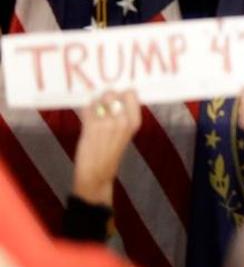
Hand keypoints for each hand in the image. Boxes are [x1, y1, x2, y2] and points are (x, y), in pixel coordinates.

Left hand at [73, 90, 142, 205]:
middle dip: (106, 97)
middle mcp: (123, 120)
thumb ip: (123, 115)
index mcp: (134, 122)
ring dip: (95, 103)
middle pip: (113, 93)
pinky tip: (88, 120)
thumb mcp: (125, 133)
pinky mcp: (91, 127)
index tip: (116, 99)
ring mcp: (107, 123)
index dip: (122, 94)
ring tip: (95, 114)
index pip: (131, 94)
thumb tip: (113, 94)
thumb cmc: (110, 153)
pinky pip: (87, 108)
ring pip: (99, 98)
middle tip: (102, 107)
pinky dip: (86, 111)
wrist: (97, 173)